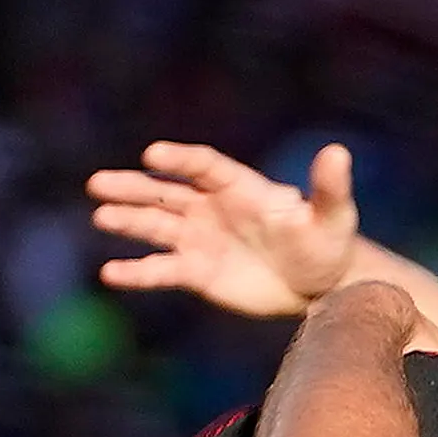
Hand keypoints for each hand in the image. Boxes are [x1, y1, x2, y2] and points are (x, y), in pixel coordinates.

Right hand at [90, 140, 356, 321]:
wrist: (318, 285)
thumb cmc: (327, 243)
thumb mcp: (333, 215)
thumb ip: (329, 187)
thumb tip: (338, 152)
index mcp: (240, 186)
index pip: (203, 166)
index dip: (179, 160)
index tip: (153, 156)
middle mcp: (212, 208)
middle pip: (166, 192)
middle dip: (134, 187)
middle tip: (98, 184)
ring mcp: (200, 239)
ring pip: (156, 227)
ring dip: (128, 222)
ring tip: (101, 216)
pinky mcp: (196, 272)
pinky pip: (161, 270)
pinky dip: (137, 272)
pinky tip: (111, 273)